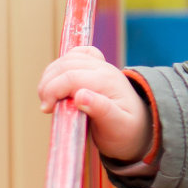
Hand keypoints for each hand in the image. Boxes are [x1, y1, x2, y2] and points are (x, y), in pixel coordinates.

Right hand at [36, 46, 153, 162]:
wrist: (140, 128)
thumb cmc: (127, 131)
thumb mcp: (117, 126)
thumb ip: (102, 110)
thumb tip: (81, 95)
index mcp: (108, 82)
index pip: (71, 77)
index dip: (52, 91)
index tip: (47, 110)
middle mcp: (104, 69)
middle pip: (65, 65)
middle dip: (48, 85)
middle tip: (47, 107)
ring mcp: (100, 66)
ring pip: (66, 59)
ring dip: (51, 76)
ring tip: (49, 98)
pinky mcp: (96, 68)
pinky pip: (75, 55)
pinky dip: (62, 65)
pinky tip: (58, 80)